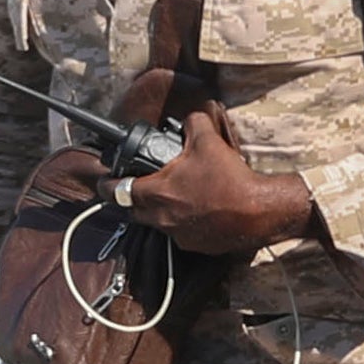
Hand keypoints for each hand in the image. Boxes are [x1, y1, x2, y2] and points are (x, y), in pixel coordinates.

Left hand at [112, 105, 316, 255]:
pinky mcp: (196, 246)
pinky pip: (181, 234)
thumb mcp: (208, 140)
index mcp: (157, 192)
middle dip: (132, 201)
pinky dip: (183, 223)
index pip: (118, 191)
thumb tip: (191, 116)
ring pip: (158, 224)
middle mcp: (162, 218)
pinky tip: (199, 211)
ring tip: (175, 198)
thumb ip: (193, 123)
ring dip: (159, 212)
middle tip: (138, 188)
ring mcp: (178, 235)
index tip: (104, 182)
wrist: (259, 211)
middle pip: (133, 212)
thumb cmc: (229, 178)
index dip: (107, 185)